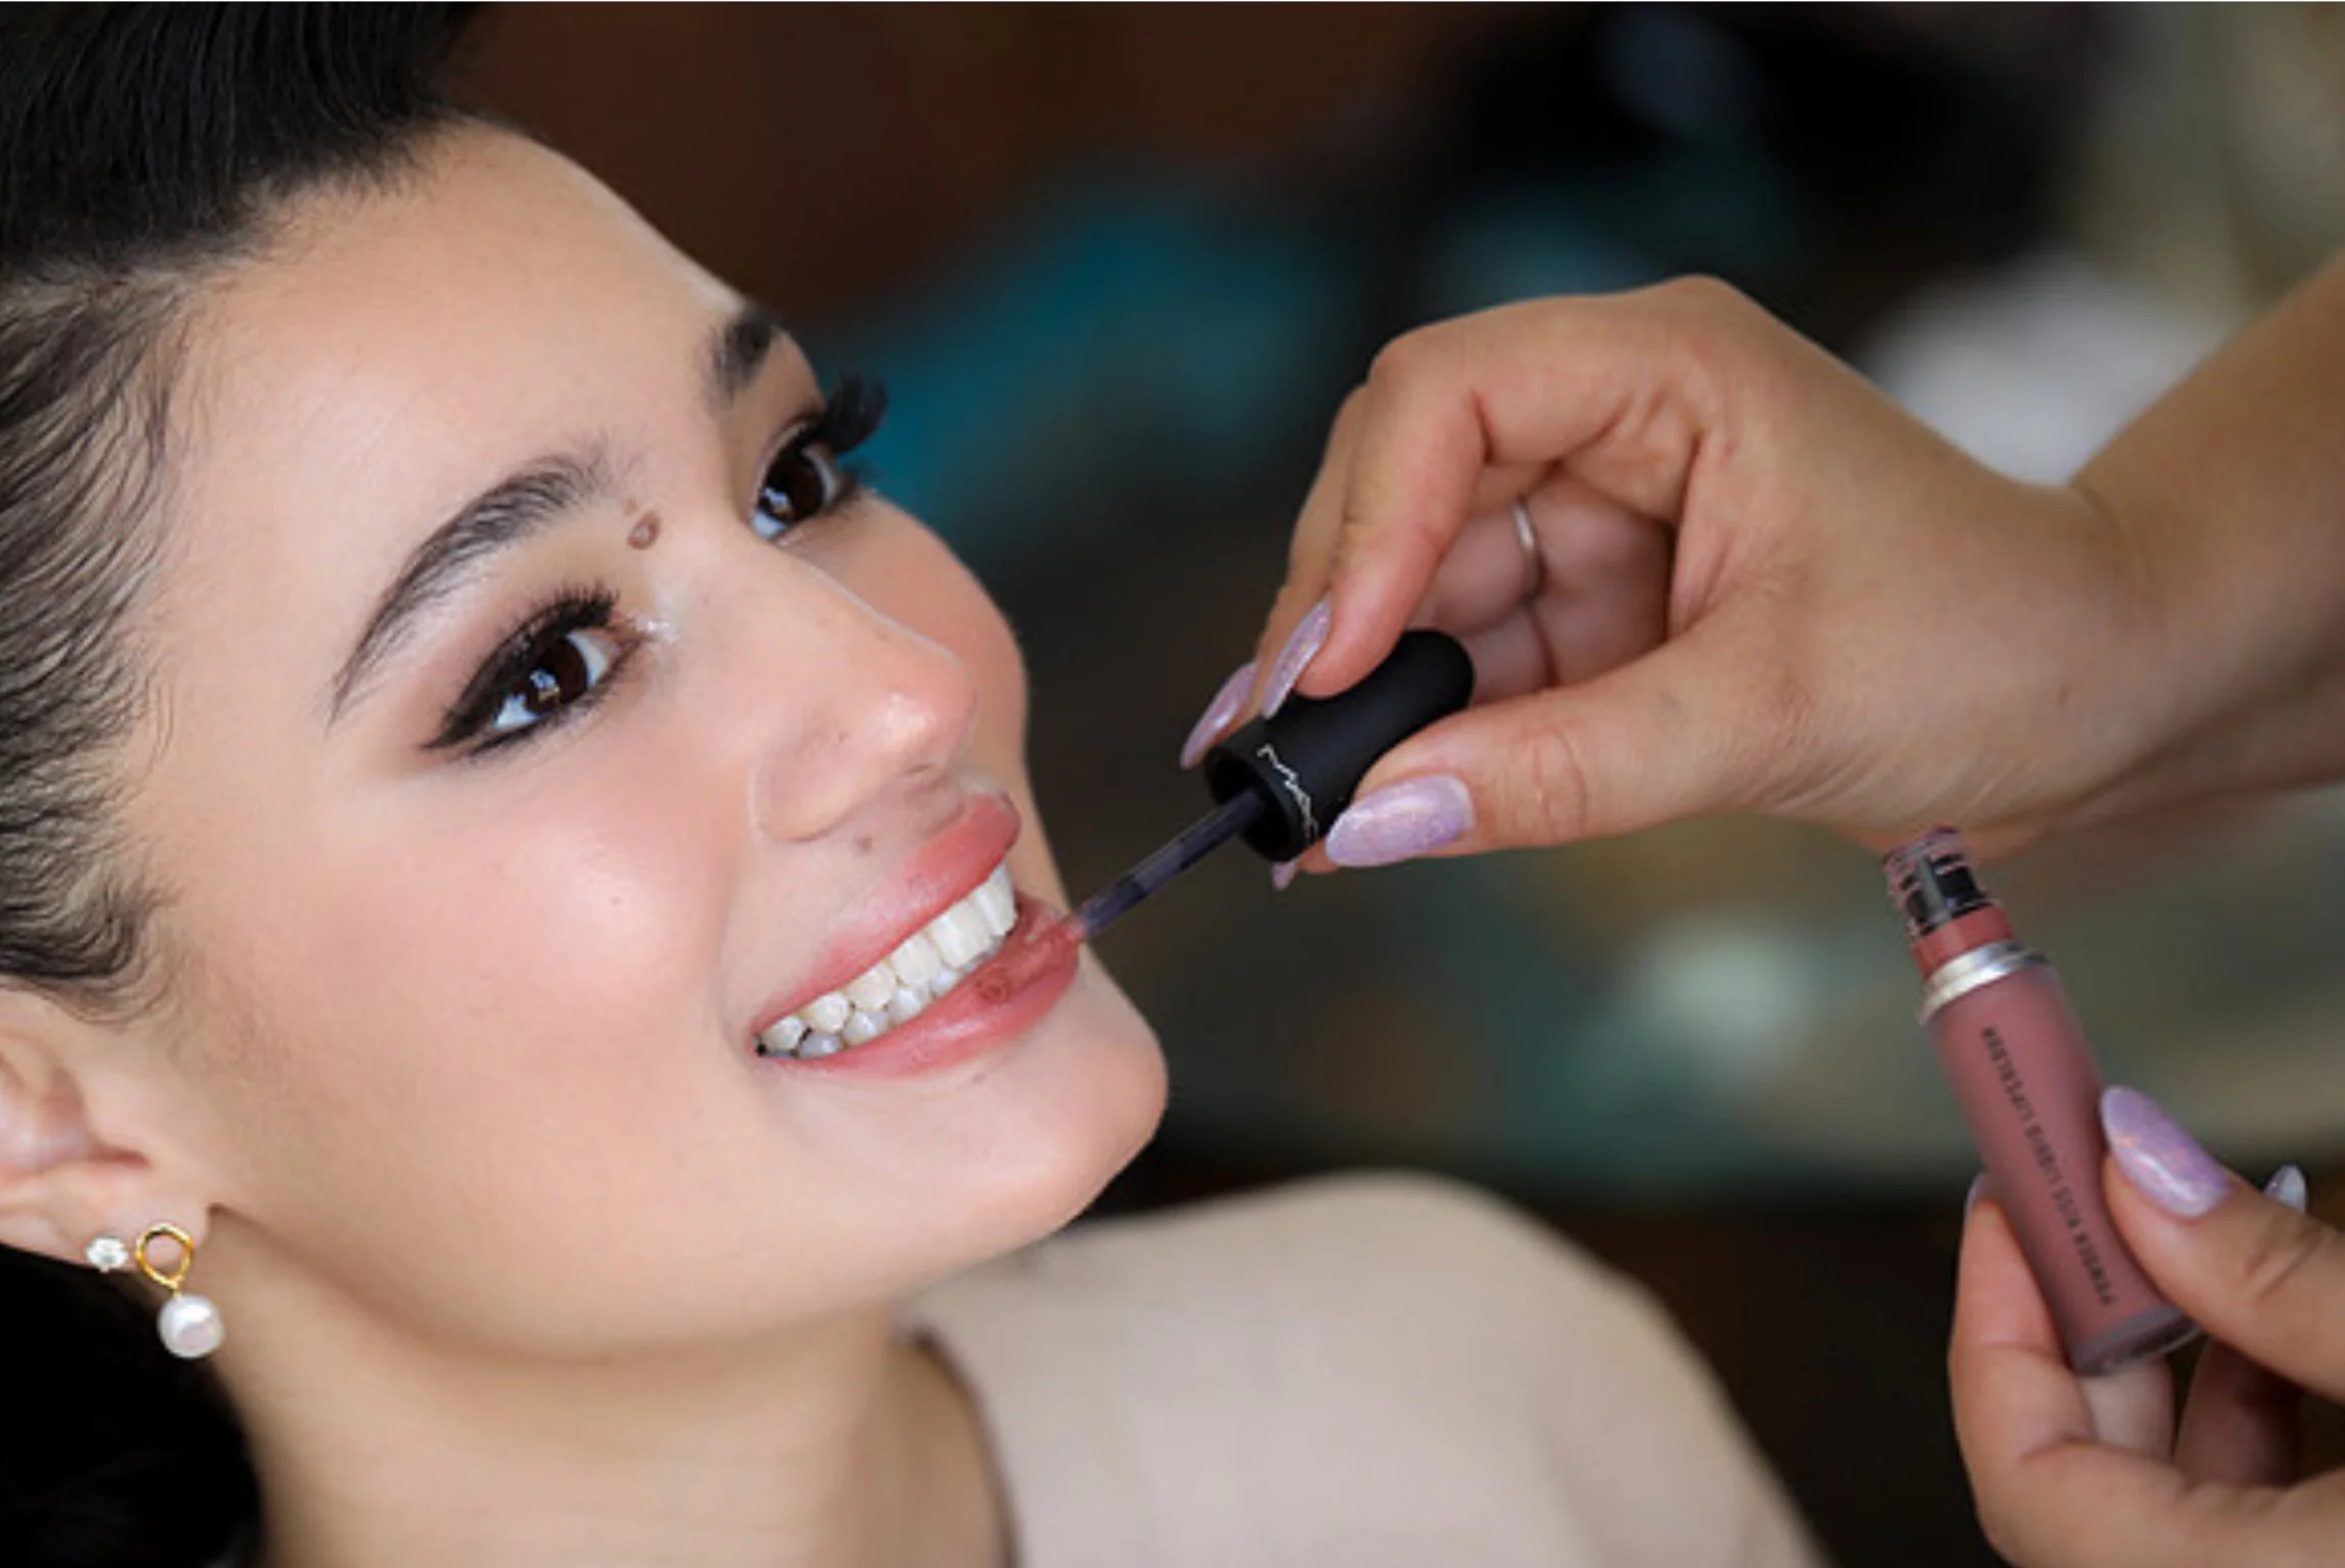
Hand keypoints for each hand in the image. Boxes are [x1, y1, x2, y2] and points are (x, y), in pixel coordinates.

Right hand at [1193, 282, 2201, 870]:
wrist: (2101, 697)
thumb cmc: (1986, 645)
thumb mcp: (1768, 713)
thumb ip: (1561, 770)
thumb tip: (1370, 825)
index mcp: (1663, 369)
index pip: (1448, 397)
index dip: (1366, 525)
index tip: (1329, 667)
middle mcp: (1610, 420)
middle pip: (1403, 486)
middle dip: (1334, 619)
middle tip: (1274, 755)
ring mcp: (1599, 515)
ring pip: (1422, 585)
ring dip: (1362, 695)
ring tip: (1297, 809)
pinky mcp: (1602, 608)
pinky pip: (1476, 660)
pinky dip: (1423, 735)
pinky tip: (1365, 806)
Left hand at [1951, 1087, 2343, 1566]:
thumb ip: (2278, 1281)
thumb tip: (2137, 1161)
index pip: (2018, 1477)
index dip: (1992, 1326)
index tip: (2004, 1199)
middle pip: (2080, 1476)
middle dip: (2079, 1316)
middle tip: (2081, 1184)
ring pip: (2166, 1501)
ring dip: (2172, 1352)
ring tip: (2184, 1214)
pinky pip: (2242, 1522)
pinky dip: (2246, 1414)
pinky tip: (2272, 1309)